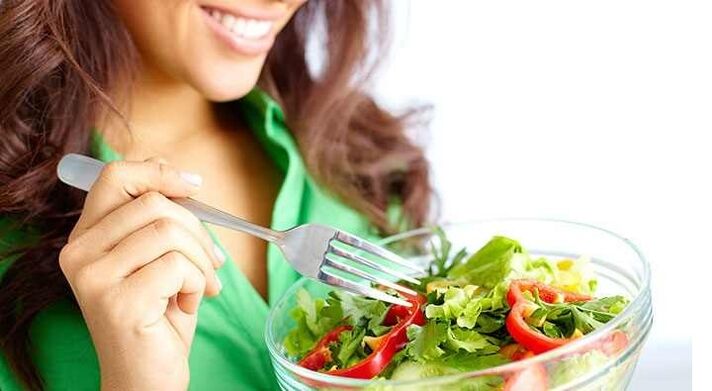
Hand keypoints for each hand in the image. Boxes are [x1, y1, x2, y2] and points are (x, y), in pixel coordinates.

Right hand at [59, 158, 224, 389]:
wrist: (147, 377)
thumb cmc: (159, 316)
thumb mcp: (159, 259)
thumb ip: (160, 220)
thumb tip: (183, 177)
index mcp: (87, 237)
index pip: (115, 177)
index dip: (160, 172)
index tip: (194, 186)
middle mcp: (79, 253)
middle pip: (153, 202)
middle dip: (197, 229)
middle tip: (211, 261)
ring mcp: (94, 277)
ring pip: (169, 230)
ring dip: (201, 260)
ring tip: (201, 287)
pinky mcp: (118, 301)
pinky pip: (178, 266)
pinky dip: (198, 283)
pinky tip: (189, 305)